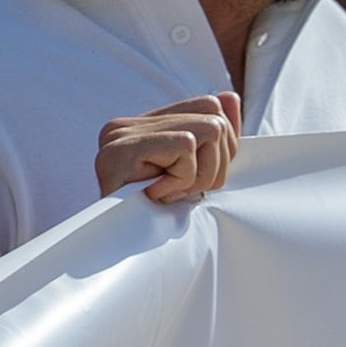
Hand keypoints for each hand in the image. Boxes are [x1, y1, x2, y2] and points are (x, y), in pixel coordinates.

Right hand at [92, 92, 241, 206]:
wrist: (115, 248)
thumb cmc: (152, 215)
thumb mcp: (191, 173)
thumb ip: (210, 137)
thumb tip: (230, 97)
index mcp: (140, 126)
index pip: (209, 105)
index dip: (221, 144)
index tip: (195, 176)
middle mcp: (125, 124)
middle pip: (215, 119)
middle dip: (213, 165)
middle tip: (182, 191)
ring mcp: (120, 135)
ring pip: (208, 131)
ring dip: (198, 175)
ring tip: (167, 193)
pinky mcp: (121, 149)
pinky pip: (187, 147)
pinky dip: (182, 178)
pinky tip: (156, 194)